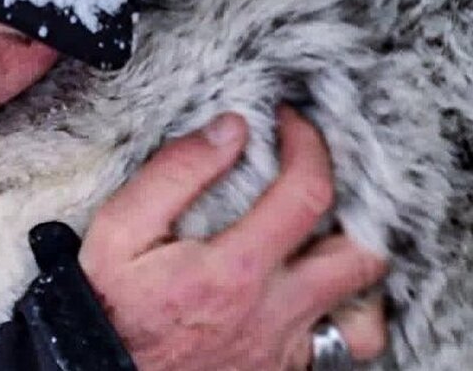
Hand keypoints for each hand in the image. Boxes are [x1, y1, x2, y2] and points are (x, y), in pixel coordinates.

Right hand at [79, 106, 388, 370]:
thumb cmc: (108, 306)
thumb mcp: (119, 229)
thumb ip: (175, 173)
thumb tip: (230, 129)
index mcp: (236, 270)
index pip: (308, 194)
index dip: (310, 146)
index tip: (292, 124)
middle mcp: (274, 314)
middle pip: (363, 257)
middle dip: (356, 208)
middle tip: (321, 183)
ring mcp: (284, 351)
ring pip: (365, 318)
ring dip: (354, 275)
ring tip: (325, 242)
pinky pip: (339, 348)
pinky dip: (336, 317)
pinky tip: (307, 292)